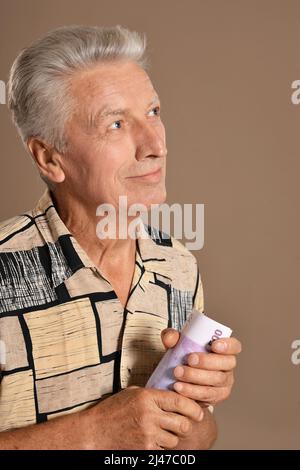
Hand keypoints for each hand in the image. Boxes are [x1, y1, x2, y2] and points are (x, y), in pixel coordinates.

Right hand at [83, 385, 203, 449]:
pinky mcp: (144, 449)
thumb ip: (153, 394)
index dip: (193, 407)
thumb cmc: (113, 410)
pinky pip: (163, 450)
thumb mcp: (132, 393)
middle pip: (182, 423)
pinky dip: (162, 447)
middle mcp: (149, 415)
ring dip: (173, 437)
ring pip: (174, 439)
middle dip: (186, 425)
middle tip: (184, 424)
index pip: (179, 401)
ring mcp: (147, 434)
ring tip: (163, 432)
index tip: (199, 411)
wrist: (95, 431)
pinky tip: (154, 440)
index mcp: (147, 397)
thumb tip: (174, 394)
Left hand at [161, 328, 241, 406]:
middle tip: (189, 359)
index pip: (234, 346)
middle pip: (226, 364)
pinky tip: (179, 388)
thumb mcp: (177, 343)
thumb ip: (172, 336)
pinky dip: (192, 392)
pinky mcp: (216, 397)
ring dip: (196, 377)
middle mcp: (228, 366)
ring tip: (178, 373)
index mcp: (224, 350)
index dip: (228, 345)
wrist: (178, 379)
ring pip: (216, 380)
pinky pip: (207, 396)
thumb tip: (170, 338)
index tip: (214, 345)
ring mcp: (224, 383)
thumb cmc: (183, 355)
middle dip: (207, 361)